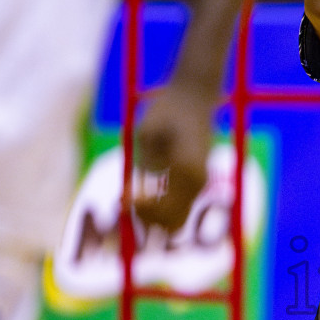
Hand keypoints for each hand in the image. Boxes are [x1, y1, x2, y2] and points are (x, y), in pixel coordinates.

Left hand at [132, 83, 215, 230]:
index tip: (119, 198)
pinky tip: (140, 193)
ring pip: (176, 221)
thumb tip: (133, 194)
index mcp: (188, 171)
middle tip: (121, 201)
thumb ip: (143, 165)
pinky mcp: (196, 183)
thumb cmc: (169, 110)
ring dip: (153, 217)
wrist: (195, 96)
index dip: (138, 208)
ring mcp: (199, 185)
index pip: (163, 207)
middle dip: (145, 219)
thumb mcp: (147, 132)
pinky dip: (160, 209)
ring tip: (129, 198)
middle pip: (171, 223)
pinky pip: (178, 209)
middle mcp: (198, 183)